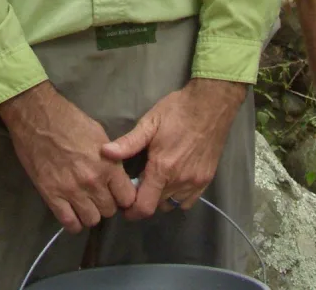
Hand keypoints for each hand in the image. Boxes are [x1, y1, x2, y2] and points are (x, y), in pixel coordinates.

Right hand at [0, 82, 136, 232]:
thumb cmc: (69, 120)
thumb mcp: (99, 134)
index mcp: (108, 165)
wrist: (37, 117)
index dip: (123, 197)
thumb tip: (117, 174)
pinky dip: (73, 222)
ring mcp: (72, 191)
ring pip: (92, 220)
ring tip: (84, 202)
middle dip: (105, 204)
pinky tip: (71, 211)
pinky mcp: (51, 196)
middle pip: (109, 211)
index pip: (127, 198)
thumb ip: (112, 158)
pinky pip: (69, 223)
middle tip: (97, 195)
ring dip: (89, 213)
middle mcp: (93, 182)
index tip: (116, 193)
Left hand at [100, 78, 246, 219]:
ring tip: (155, 181)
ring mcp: (195, 182)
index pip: (144, 206)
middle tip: (138, 184)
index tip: (124, 205)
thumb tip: (104, 153)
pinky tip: (173, 180)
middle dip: (144, 199)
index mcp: (162, 168)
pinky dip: (177, 197)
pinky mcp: (207, 180)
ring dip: (160, 198)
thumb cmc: (177, 111)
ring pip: (172, 204)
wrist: (211, 104)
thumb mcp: (149, 123)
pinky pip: (188, 201)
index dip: (131, 211)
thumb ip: (128, 142)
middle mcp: (179, 181)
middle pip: (157, 205)